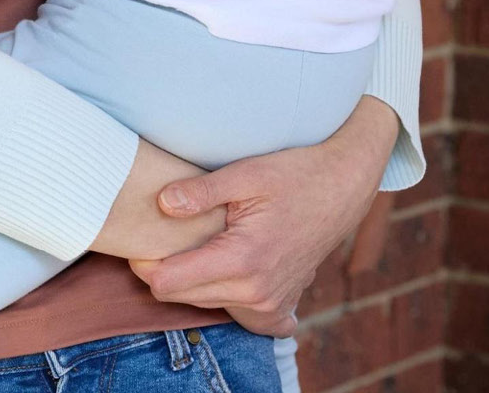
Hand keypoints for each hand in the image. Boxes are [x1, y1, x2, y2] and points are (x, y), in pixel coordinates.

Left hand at [126, 97, 399, 335]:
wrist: (342, 187)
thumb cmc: (294, 175)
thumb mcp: (245, 173)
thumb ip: (200, 192)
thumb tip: (161, 204)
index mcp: (242, 260)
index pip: (167, 284)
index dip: (145, 262)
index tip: (146, 240)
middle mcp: (256, 292)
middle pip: (180, 297)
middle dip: (166, 271)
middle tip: (171, 237)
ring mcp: (271, 305)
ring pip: (206, 305)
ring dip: (196, 282)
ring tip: (205, 246)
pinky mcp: (281, 309)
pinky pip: (239, 316)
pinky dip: (228, 298)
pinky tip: (231, 272)